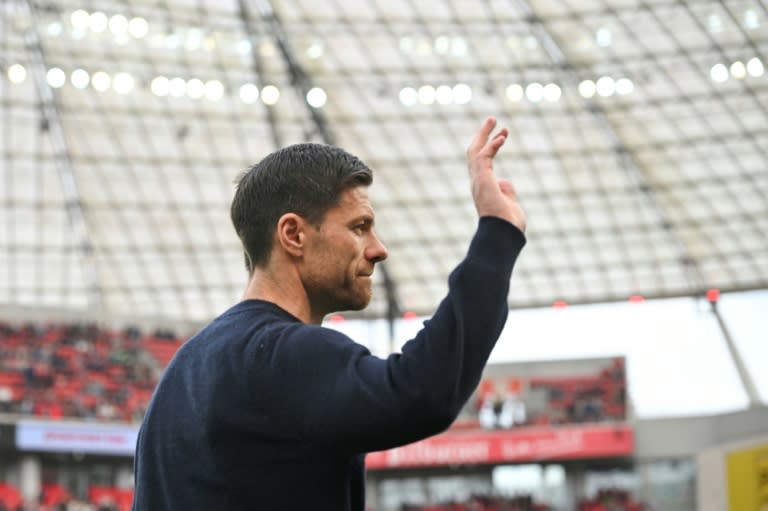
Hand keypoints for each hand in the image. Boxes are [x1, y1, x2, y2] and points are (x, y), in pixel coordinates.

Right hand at [466, 117, 525, 231]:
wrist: (503, 233)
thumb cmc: (508, 225)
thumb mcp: (510, 203)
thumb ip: (507, 191)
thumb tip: (505, 182)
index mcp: (483, 188)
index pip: (483, 162)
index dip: (491, 146)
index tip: (502, 136)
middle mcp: (477, 183)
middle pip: (474, 153)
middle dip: (483, 135)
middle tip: (492, 120)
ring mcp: (478, 181)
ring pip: (475, 152)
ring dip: (484, 134)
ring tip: (493, 119)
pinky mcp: (482, 179)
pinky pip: (484, 157)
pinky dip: (492, 146)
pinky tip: (502, 137)